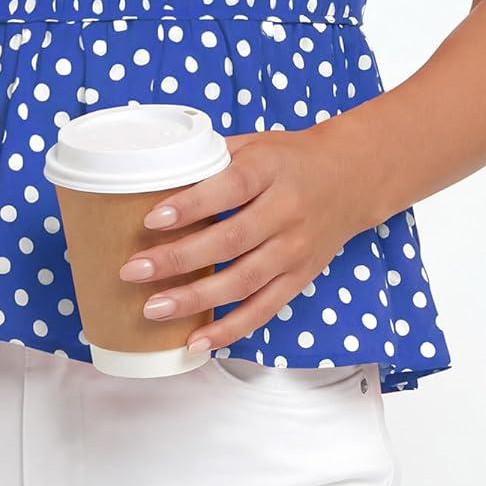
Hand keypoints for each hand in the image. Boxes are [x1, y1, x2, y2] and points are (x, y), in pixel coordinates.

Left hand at [118, 126, 372, 352]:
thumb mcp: (254, 144)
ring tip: (153, 308)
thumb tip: (152, 176)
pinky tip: (195, 341)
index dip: (191, 205)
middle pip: (231, 240)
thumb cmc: (289, 158)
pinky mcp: (300, 278)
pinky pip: (264, 309)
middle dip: (179, 259)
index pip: (230, 188)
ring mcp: (295, 249)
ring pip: (244, 281)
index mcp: (270, 170)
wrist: (352, 178)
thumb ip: (211, 159)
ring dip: (196, 299)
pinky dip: (230, 330)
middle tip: (134, 271)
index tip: (152, 219)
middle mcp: (286, 211)